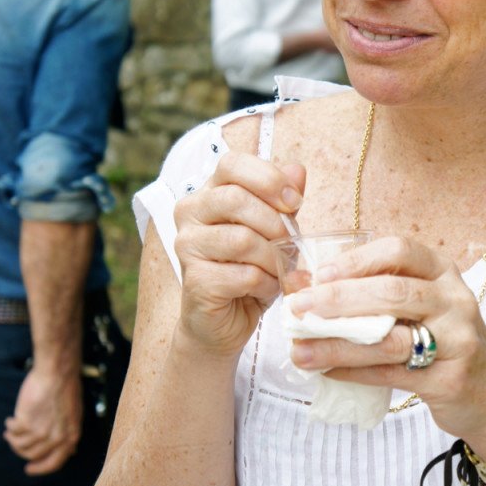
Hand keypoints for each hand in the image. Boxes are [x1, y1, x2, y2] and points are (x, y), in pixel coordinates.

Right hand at [4, 364, 82, 474]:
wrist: (58, 371)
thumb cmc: (67, 387)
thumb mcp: (76, 413)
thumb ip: (70, 433)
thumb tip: (71, 451)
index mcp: (71, 436)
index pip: (54, 463)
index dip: (41, 468)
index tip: (30, 468)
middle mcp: (56, 437)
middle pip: (33, 455)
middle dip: (22, 452)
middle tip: (15, 444)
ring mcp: (40, 431)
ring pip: (20, 445)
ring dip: (13, 439)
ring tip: (11, 431)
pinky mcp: (26, 422)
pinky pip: (13, 430)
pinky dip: (10, 426)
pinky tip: (11, 420)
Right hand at [173, 153, 305, 357]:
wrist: (225, 321)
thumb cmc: (250, 267)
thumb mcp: (273, 229)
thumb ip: (284, 199)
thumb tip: (297, 170)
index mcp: (209, 192)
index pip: (232, 164)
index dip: (268, 178)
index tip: (294, 201)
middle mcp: (190, 213)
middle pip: (236, 199)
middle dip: (275, 223)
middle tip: (290, 242)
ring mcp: (187, 246)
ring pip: (243, 240)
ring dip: (272, 258)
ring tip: (277, 270)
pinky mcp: (196, 281)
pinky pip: (245, 275)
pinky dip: (266, 283)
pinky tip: (264, 288)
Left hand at [286, 235, 485, 452]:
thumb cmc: (442, 339)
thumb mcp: (417, 304)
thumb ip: (367, 289)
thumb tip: (300, 280)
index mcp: (443, 271)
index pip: (399, 250)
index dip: (357, 259)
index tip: (319, 273)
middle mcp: (455, 300)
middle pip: (392, 292)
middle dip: (339, 299)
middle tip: (298, 308)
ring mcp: (457, 340)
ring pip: (388, 339)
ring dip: (337, 344)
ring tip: (300, 350)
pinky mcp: (450, 380)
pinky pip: (391, 374)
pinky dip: (353, 372)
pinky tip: (327, 371)